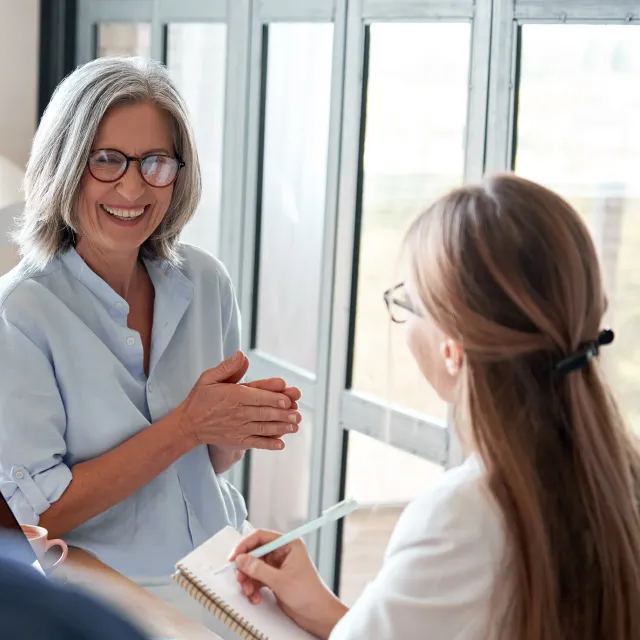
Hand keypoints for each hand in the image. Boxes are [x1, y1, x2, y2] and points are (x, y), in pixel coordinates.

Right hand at [178, 352, 301, 451]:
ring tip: (295, 426)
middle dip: (282, 414)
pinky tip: (281, 444)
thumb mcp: (209, 378)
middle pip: (264, 413)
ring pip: (263, 428)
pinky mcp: (238, 441)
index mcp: (234, 396)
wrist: (188, 425)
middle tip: (297, 414)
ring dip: (281, 428)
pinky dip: (268, 444)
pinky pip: (256, 443)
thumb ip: (227, 367)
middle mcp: (238, 413)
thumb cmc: (201, 398)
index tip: (287, 400)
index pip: (257, 397)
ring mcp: (238, 429)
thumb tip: (242, 355)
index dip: (273, 398)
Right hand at [229, 530, 347, 638]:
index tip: (234, 557)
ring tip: (249, 592)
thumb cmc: (307, 593)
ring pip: (254, 567)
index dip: (245, 545)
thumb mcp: (280, 581)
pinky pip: (258, 579)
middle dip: (246, 567)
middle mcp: (282, 552)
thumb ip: (258, 569)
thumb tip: (241, 559)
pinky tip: (255, 597)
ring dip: (248, 580)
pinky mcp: (275, 578)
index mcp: (288, 544)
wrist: (318, 615)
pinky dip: (254, 588)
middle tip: (239, 578)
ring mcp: (278, 566)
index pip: (261, 537)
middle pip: (255, 553)